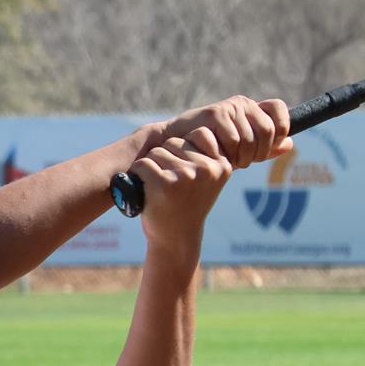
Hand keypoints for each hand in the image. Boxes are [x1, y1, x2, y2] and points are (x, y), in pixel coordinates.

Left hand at [132, 133, 233, 250]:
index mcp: (221, 165)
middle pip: (174, 142)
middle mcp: (207, 168)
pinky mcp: (166, 184)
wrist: (175, 239)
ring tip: (159, 189)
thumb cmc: (187, 206)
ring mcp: (187, 175)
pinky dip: (138, 176)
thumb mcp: (206, 178)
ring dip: (151, 167)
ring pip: (157, 152)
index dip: (183, 149)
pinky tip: (148, 191)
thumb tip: (226, 126)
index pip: (199, 133)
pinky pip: (143, 165)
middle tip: (169, 184)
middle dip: (165, 158)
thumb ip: (208, 155)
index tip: (182, 170)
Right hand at [143, 96, 292, 169]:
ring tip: (229, 161)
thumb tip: (290, 144)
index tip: (269, 146)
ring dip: (242, 157)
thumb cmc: (207, 148)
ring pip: (251, 138)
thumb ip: (264, 147)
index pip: (279, 110)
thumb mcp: (240, 149)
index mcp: (251, 108)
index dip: (282, 128)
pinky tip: (219, 158)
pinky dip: (228, 155)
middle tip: (243, 162)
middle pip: (269, 130)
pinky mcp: (214, 114)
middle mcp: (242, 103)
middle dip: (259, 152)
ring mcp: (228, 107)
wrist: (173, 146)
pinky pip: (234, 140)